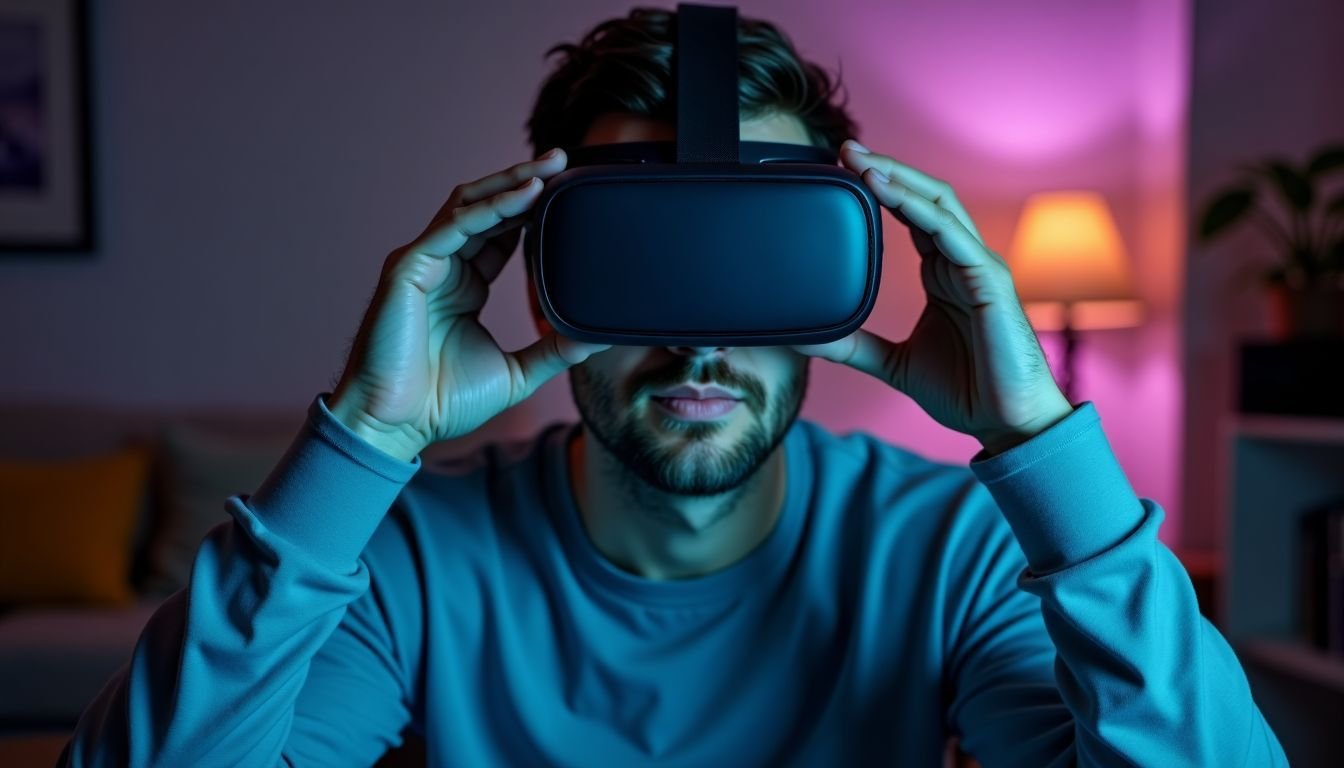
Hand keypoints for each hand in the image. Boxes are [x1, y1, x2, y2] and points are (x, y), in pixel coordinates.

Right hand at [328, 148, 609, 460]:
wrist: (396, 425)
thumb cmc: (441, 402)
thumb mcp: (516, 373)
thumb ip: (552, 350)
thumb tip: (595, 338)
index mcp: (464, 286)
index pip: (500, 232)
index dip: (531, 209)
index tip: (568, 191)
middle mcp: (443, 267)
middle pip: (486, 208)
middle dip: (524, 181)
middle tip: (563, 160)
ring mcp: (423, 264)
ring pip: (469, 206)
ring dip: (510, 183)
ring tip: (549, 167)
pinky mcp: (409, 269)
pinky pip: (454, 228)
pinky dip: (490, 209)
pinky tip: (524, 196)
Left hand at [792, 141, 1072, 455]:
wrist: (1007, 425)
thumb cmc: (965, 390)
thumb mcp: (892, 363)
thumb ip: (853, 345)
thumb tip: (803, 338)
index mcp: (941, 273)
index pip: (910, 214)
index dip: (879, 188)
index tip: (839, 170)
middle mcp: (961, 261)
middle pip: (924, 197)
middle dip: (885, 169)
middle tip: (843, 150)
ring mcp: (978, 267)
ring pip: (940, 205)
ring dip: (899, 179)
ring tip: (861, 162)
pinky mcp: (990, 282)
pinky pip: (954, 236)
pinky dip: (921, 210)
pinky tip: (891, 193)